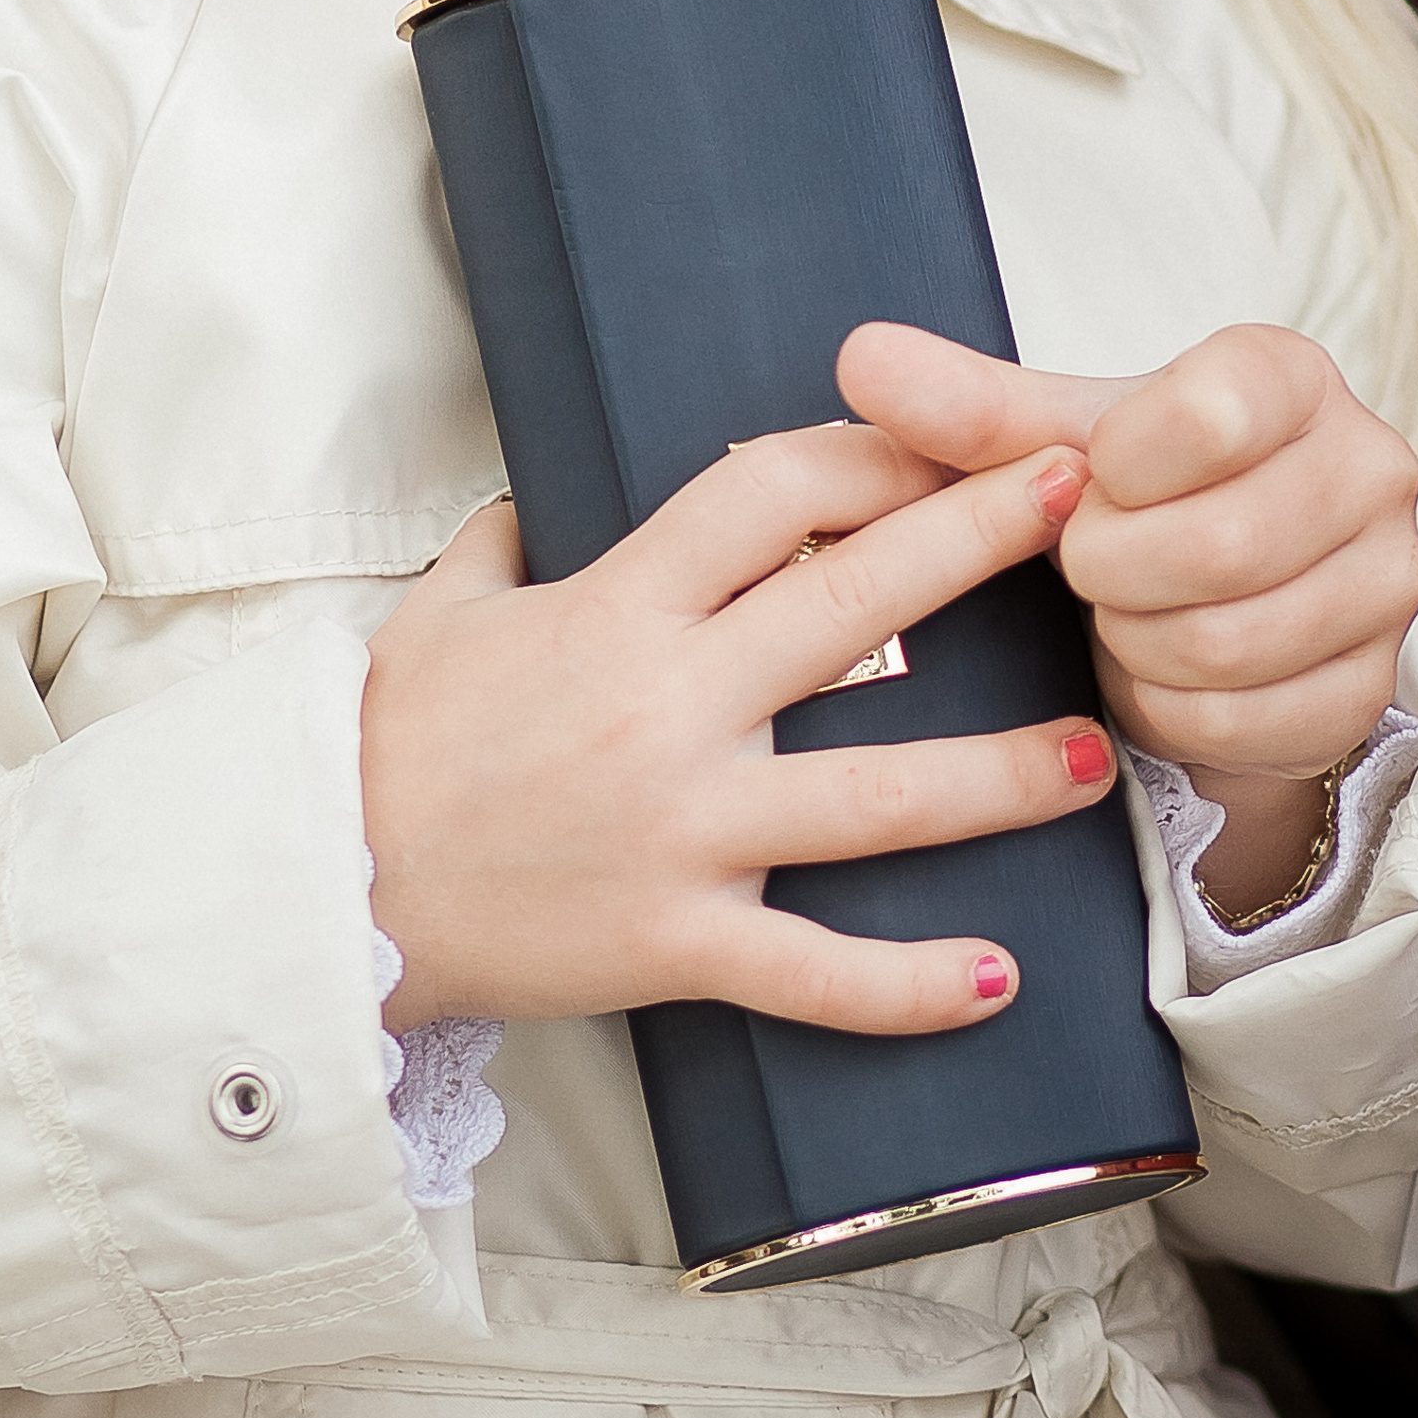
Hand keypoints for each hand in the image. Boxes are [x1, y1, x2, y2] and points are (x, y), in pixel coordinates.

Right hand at [361, 421, 1118, 1030]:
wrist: (323, 894)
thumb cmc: (389, 748)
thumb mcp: (437, 615)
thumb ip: (503, 546)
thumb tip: (540, 502)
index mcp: (615, 609)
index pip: (766, 495)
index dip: (867, 452)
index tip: (950, 433)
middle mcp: (666, 707)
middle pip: (853, 608)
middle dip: (975, 540)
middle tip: (1084, 498)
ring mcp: (681, 830)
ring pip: (871, 797)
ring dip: (996, 777)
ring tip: (1094, 754)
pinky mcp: (676, 942)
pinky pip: (812, 971)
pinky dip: (908, 984)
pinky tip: (999, 977)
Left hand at [837, 322, 1417, 923]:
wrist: (1200, 597)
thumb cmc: (1132, 493)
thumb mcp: (1049, 442)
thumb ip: (967, 406)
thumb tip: (860, 357)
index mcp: (1290, 376)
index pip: (1208, 411)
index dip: (1118, 466)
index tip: (1092, 478)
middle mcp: (1370, 467)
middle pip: (1218, 545)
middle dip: (1113, 569)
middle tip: (1086, 563)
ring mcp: (1388, 583)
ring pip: (1230, 641)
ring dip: (1138, 641)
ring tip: (1122, 612)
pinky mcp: (1372, 687)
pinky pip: (1247, 720)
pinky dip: (1171, 708)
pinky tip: (1157, 671)